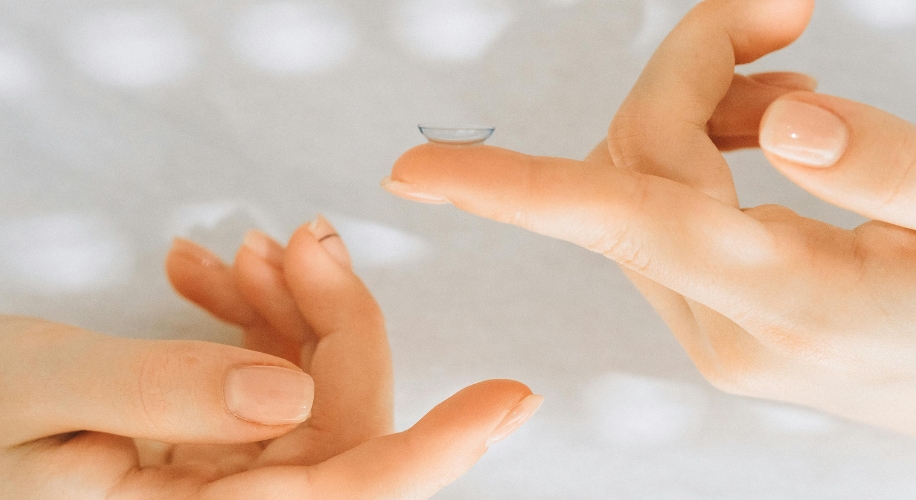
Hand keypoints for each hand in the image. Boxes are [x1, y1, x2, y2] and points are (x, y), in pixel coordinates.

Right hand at [0, 217, 540, 497]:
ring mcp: (232, 468)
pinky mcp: (219, 433)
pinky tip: (206, 274)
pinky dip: (248, 314)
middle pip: (342, 412)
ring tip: (230, 252)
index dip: (437, 449)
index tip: (507, 399)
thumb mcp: (47, 395)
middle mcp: (233, 499)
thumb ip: (166, 396)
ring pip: (311, 381)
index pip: (350, 492)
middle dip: (335, 316)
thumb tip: (289, 390)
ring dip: (288, 305)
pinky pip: (267, 371)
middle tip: (297, 239)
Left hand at [384, 0, 915, 434]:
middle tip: (780, 19)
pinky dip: (707, 156)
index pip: (620, 223)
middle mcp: (724, 330)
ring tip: (792, 81)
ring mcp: (715, 334)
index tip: (412, 172)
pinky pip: (666, 219)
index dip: (509, 187)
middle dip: (691, 76)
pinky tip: (770, 130)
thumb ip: (887, 169)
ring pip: (643, 190)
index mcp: (787, 302)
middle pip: (636, 169)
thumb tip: (786, 117)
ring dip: (702, 113)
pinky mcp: (719, 324)